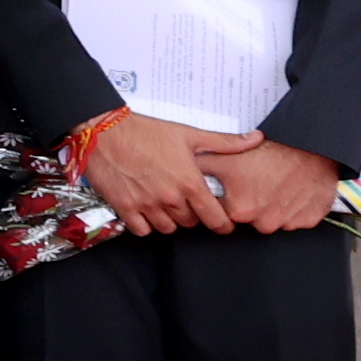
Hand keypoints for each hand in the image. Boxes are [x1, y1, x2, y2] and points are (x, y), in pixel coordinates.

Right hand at [71, 108, 227, 241]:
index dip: (222, 224)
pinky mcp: (124, 207)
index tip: (221, 223)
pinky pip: (142, 230)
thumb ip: (224, 142)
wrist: (105, 130)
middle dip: (192, 216)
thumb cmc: (146, 131)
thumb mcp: (188, 134)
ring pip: (167, 229)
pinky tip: (146, 210)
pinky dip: (146, 224)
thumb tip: (255, 139)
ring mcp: (146, 205)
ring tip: (166, 205)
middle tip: (187, 204)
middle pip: (190, 224)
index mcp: (189, 182)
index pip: (215, 218)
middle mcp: (170, 198)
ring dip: (169, 220)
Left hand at [186, 131, 340, 234]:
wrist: (312, 146)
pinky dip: (293, 207)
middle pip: (249, 218)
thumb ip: (201, 170)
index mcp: (240, 210)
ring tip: (275, 184)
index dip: (227, 200)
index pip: (224, 215)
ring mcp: (288, 224)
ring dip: (272, 206)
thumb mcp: (227, 158)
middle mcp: (263, 223)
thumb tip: (183, 175)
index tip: (234, 189)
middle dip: (250, 203)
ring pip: (272, 219)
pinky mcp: (309, 220)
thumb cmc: (271, 152)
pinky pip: (296, 218)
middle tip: (256, 182)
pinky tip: (291, 190)